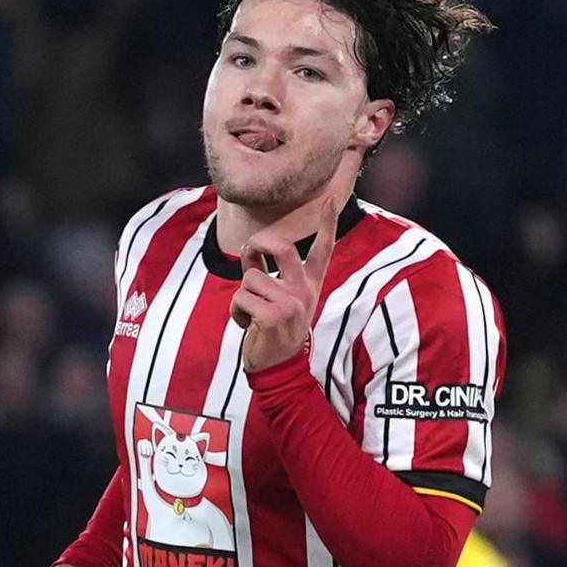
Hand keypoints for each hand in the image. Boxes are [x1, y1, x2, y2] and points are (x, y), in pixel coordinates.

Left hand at [233, 197, 345, 373]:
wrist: (279, 368)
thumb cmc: (274, 329)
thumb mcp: (277, 298)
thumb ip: (265, 271)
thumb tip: (250, 248)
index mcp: (309, 284)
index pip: (322, 249)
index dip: (326, 223)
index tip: (330, 199)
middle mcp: (304, 291)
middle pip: (282, 247)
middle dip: (258, 244)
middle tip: (250, 252)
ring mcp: (291, 303)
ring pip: (251, 277)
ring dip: (241, 296)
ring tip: (251, 314)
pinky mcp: (274, 317)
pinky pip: (241, 298)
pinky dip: (236, 312)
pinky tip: (248, 326)